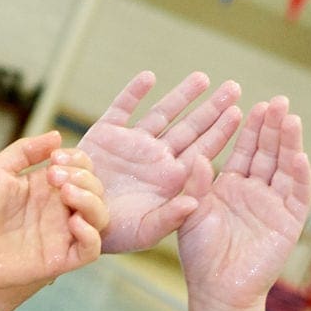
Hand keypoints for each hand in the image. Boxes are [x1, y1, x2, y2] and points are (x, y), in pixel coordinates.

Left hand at [0, 131, 105, 292]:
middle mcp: (57, 210)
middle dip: (84, 177)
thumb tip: (57, 136)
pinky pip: (91, 250)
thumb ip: (26, 151)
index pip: (82, 169)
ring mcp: (60, 234)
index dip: (79, 160)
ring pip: (99, 217)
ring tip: (66, 193)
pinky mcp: (57, 259)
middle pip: (96, 189)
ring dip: (91, 201)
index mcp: (45, 188)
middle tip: (55, 176)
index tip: (55, 158)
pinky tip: (73, 221)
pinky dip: (91, 235)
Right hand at [79, 71, 241, 254]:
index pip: (203, 150)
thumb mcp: (145, 232)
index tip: (239, 112)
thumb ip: (171, 217)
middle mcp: (155, 157)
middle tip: (234, 87)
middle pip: (190, 127)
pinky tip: (149, 77)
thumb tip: (195, 201)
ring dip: (182, 95)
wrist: (70, 221)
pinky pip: (122, 108)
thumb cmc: (112, 233)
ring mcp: (132, 144)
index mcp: (171, 178)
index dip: (221, 131)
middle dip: (212, 107)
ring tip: (203, 78)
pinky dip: (134, 92)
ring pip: (162, 113)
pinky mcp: (105, 134)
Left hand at [176, 99, 310, 310]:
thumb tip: (197, 156)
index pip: (243, 150)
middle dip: (272, 128)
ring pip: (284, 168)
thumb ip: (194, 186)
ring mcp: (274, 204)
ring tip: (290, 119)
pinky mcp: (289, 221)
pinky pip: (297, 195)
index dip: (249, 128)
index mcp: (230, 185)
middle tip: (277, 101)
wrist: (217, 289)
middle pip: (267, 152)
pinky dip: (298, 176)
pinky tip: (299, 156)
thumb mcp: (191, 213)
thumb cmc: (199, 253)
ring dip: (289, 144)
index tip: (250, 104)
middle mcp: (255, 190)